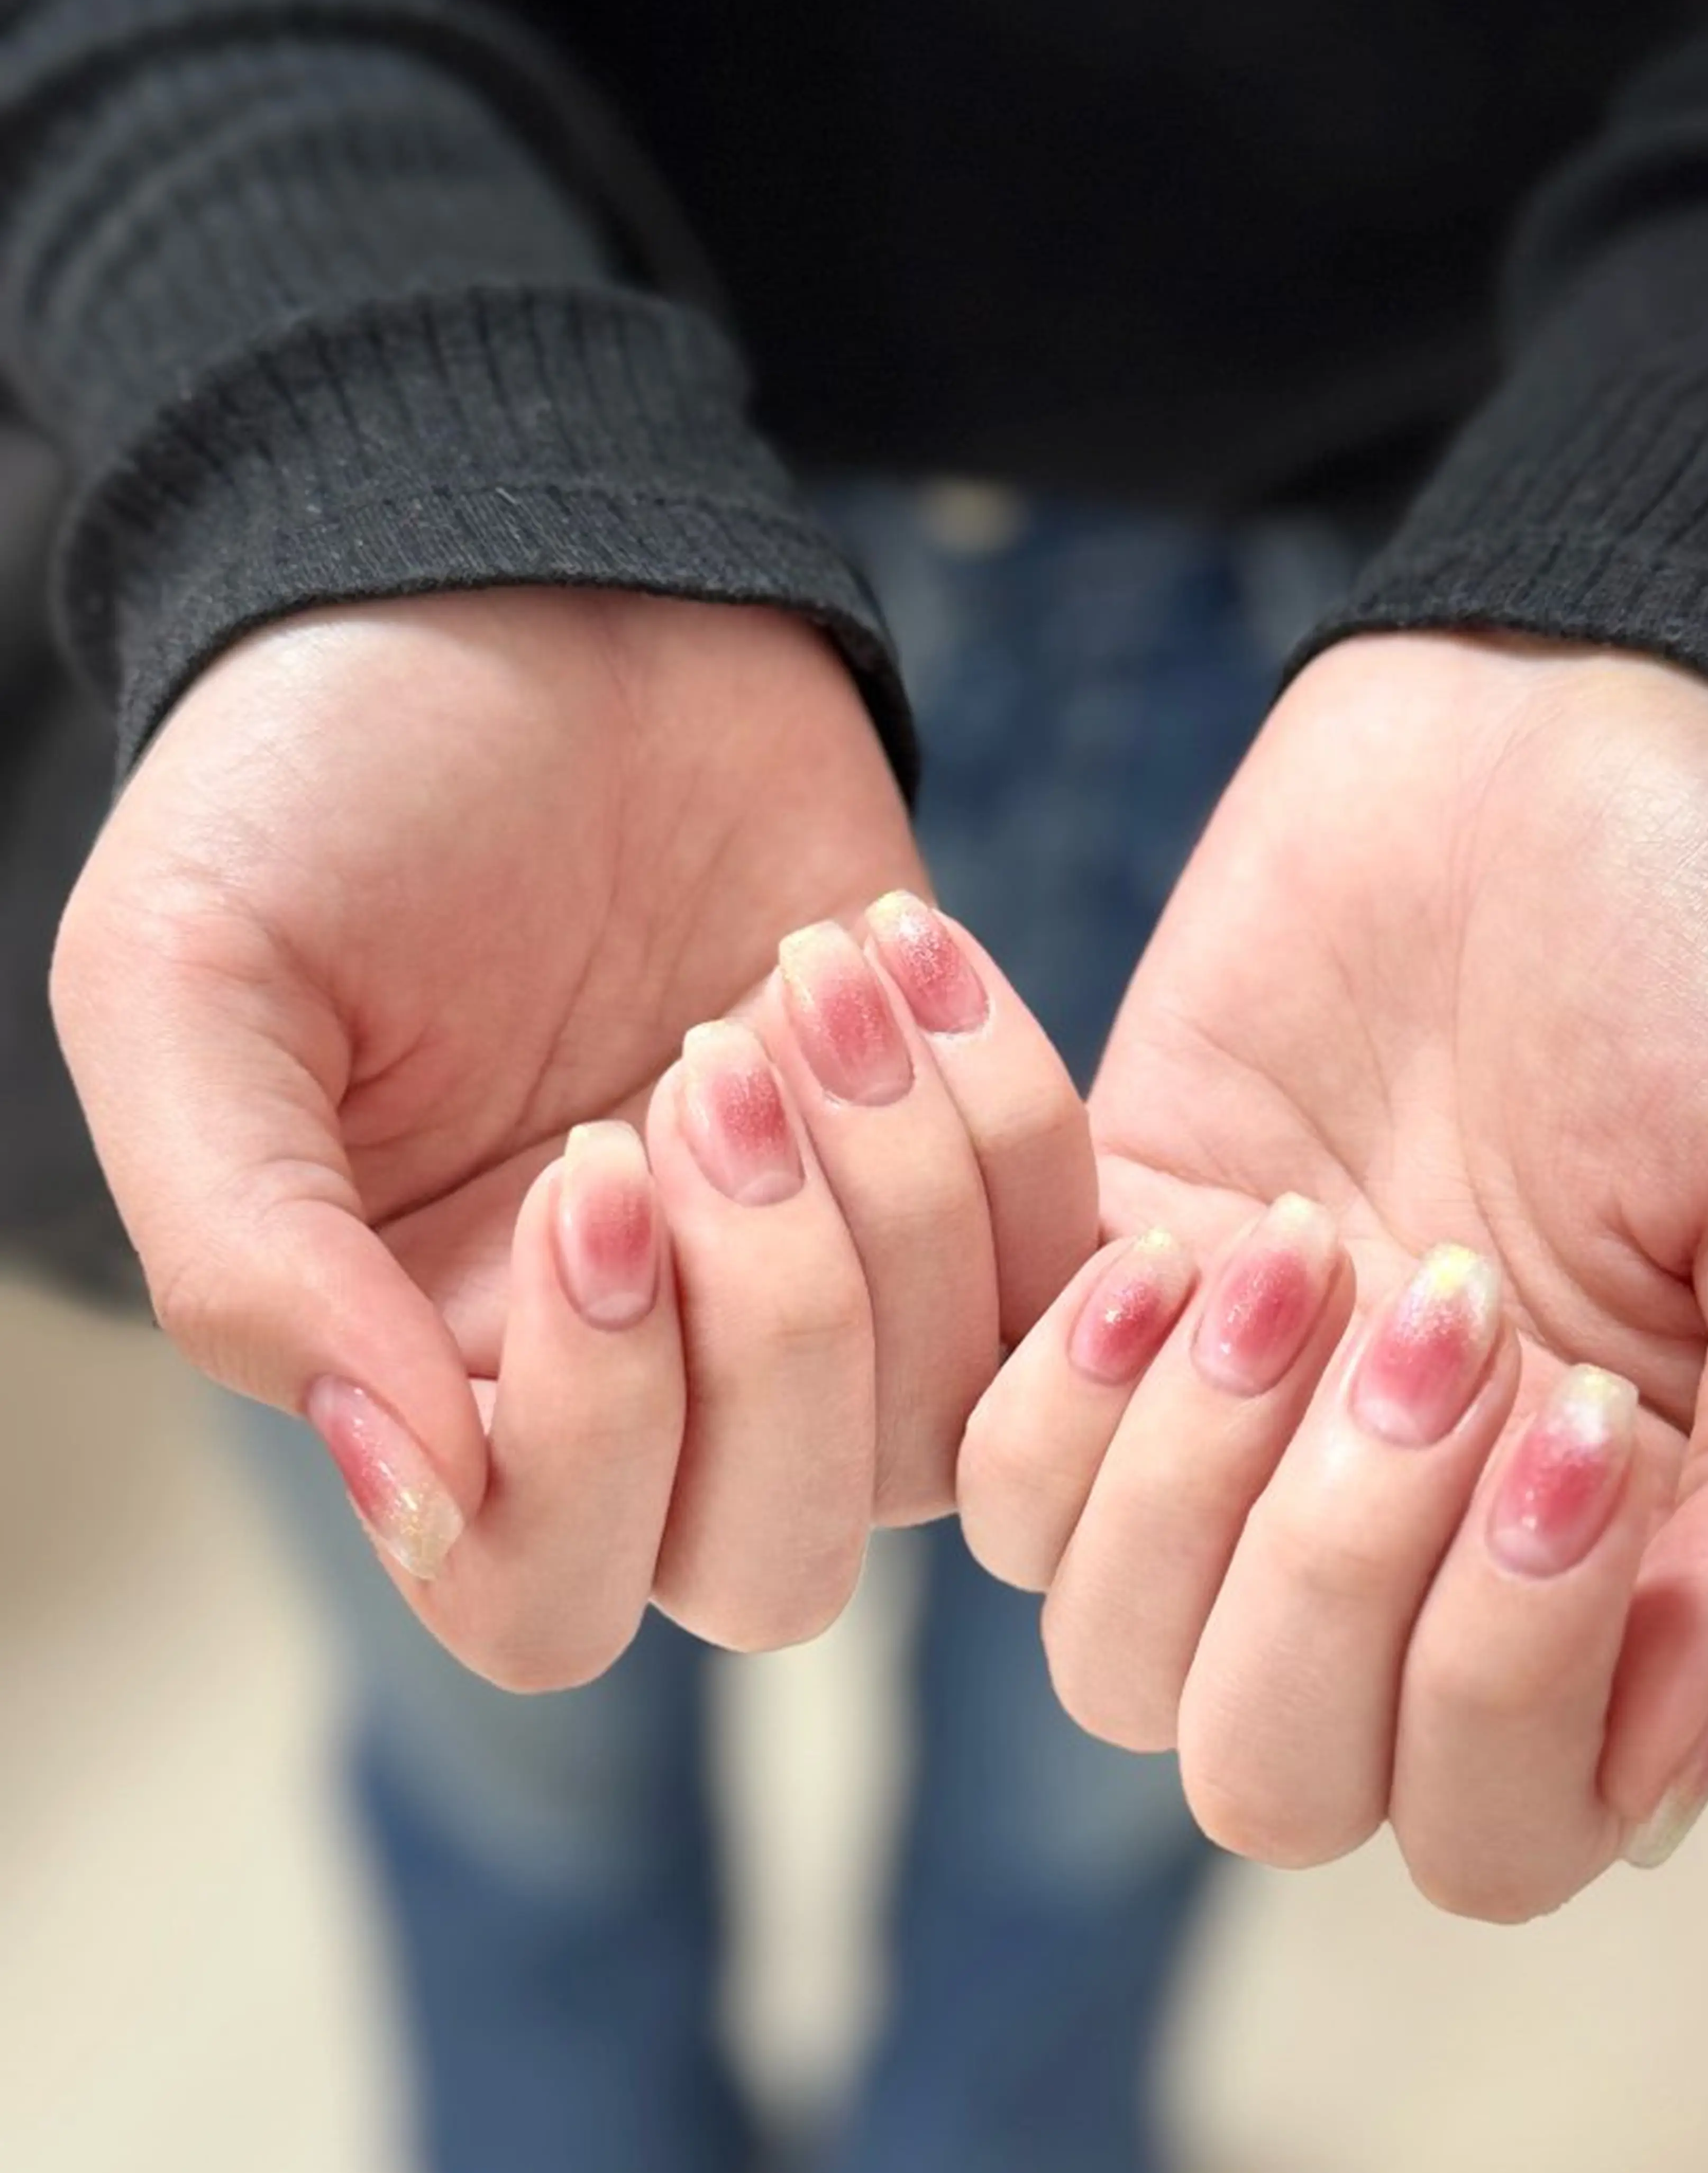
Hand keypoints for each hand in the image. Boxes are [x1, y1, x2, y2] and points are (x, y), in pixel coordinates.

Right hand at [53, 592, 1090, 1679]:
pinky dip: (1010, 1120)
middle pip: (766, 1564)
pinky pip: (1056, 1278)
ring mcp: (809, 1281)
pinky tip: (895, 946)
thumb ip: (248, 1261)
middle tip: (708, 1064)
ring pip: (932, 1435)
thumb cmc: (323, 778)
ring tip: (805, 976)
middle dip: (774, 1326)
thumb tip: (407, 1491)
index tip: (586, 1162)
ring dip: (898, 1200)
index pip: (538, 1589)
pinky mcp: (951, 1174)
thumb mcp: (187, 982)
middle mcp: (632, 1373)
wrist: (523, 583)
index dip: (595, 1434)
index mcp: (429, 1370)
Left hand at [960, 632, 1707, 1915]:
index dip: (1498, 1679)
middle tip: (1433, 1310)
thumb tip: (1664, 1766)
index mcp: (1603, 1566)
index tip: (1568, 1414)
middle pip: (1266, 1769)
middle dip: (1329, 1573)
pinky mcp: (1101, 1294)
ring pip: (1102, 1647)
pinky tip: (1168, 1221)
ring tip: (1299, 1245)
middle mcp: (1403, 1541)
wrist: (1566, 725)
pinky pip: (985, 1463)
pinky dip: (1049, 1372)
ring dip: (1185, 1464)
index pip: (1493, 1822)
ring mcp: (1235, 1434)